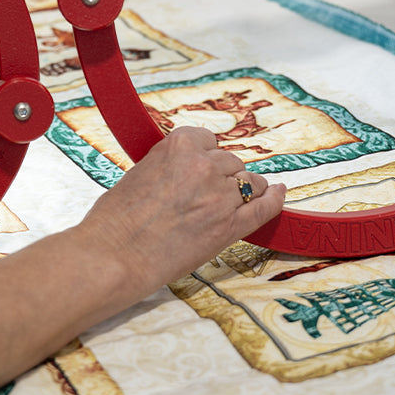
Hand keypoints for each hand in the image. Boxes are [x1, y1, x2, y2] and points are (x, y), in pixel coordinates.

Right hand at [0, 126, 286, 394]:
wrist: (114, 255)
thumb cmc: (114, 220)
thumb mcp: (139, 174)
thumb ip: (168, 166)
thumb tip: (182, 171)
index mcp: (178, 145)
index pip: (207, 139)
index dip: (204, 156)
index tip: (199, 168)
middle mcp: (204, 165)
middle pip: (230, 161)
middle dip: (220, 177)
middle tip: (202, 198)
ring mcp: (221, 195)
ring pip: (249, 181)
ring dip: (241, 190)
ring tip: (226, 206)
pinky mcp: (231, 226)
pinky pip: (266, 206)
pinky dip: (275, 199)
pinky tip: (280, 193)